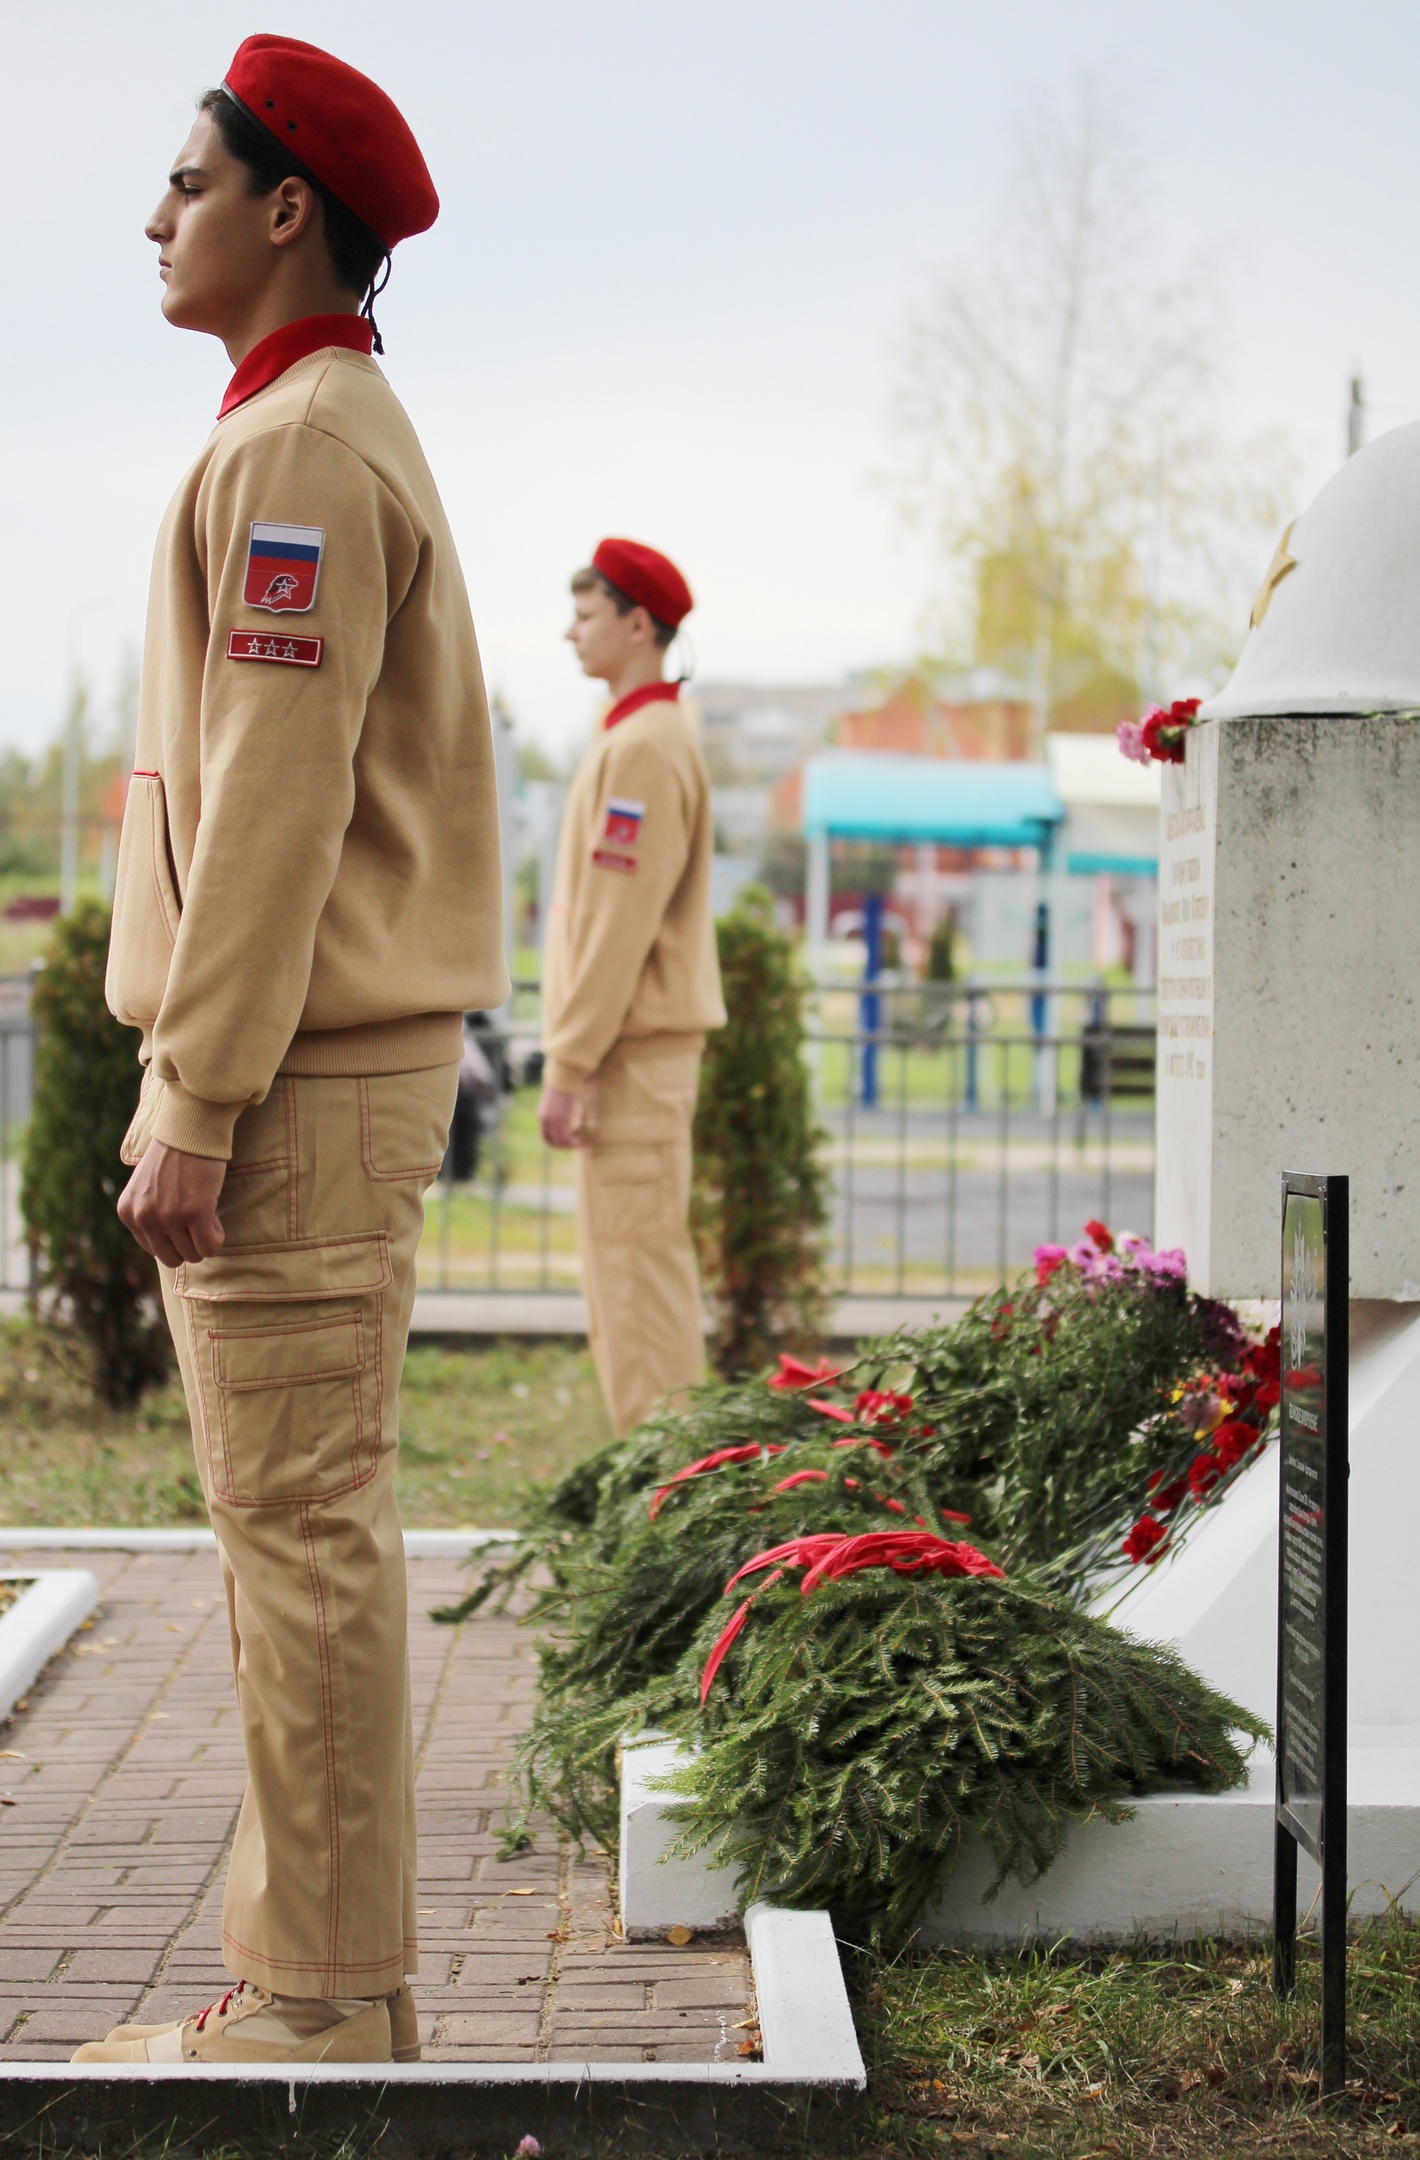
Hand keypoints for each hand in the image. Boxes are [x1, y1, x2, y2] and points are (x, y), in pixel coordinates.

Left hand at [118, 1140, 227, 1267]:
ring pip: (193, 1255)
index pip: (153, 1250)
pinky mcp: (194, 1212)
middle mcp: (144, 1217)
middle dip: (189, 1245)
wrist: (190, 1129)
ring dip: (204, 1239)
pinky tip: (215, 1217)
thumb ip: (148, 1215)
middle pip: (171, 1258)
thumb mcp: (146, 1189)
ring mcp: (168, 1216)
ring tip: (206, 1214)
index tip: (182, 1217)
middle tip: (197, 1222)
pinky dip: (217, 1238)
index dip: (174, 1237)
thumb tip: (167, 1251)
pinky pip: (210, 1246)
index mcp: (128, 1212)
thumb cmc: (173, 1157)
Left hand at [538, 1084, 582, 1149]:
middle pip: (552, 1142)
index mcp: (542, 1116)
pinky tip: (580, 1141)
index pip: (546, 1137)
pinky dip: (573, 1142)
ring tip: (580, 1145)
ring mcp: (553, 1119)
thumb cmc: (563, 1084)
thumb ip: (556, 1109)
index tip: (566, 1143)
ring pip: (560, 1141)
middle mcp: (545, 1120)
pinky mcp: (562, 1117)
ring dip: (570, 1146)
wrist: (564, 1075)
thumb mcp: (556, 1100)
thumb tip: (563, 1110)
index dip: (556, 1144)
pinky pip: (566, 1136)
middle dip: (563, 1147)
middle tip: (575, 1146)